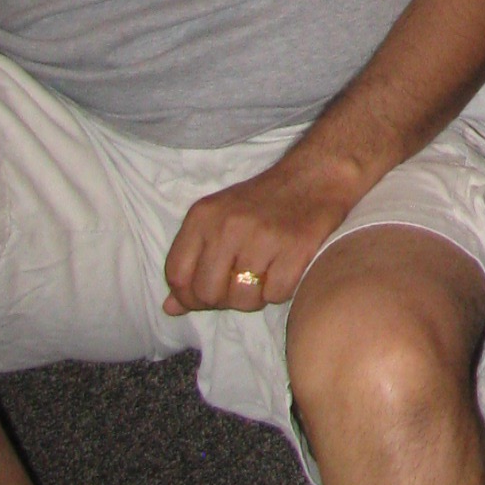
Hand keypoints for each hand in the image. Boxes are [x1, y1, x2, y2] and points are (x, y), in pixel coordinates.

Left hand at [162, 152, 359, 314]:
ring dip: (254, 298)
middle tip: (240, 284)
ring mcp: (263, 237)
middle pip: (208, 293)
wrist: (314, 176)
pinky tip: (285, 269)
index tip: (207, 295)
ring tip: (264, 275)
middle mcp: (229, 225)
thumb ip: (192, 261)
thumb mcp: (218, 220)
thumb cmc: (262, 202)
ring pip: (243, 300)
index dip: (188, 297)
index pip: (177, 275)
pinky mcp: (296, 247)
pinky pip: (276, 295)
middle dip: (223, 300)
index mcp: (203, 216)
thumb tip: (170, 308)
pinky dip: (281, 291)